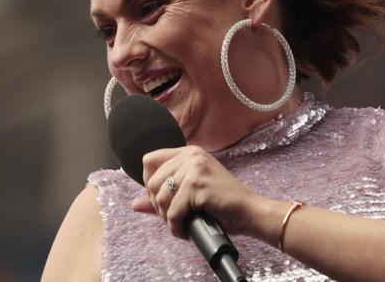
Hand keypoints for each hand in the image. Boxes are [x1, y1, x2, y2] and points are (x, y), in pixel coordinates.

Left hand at [132, 145, 264, 238]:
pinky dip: (176, 228)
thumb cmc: (223, 203)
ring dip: (167, 218)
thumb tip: (134, 204)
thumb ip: (163, 196)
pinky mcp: (197, 186)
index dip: (149, 183)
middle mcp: (191, 156)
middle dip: (157, 205)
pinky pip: (172, 212)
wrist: (250, 211)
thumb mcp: (191, 193)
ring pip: (159, 198)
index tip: (161, 199)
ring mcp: (194, 170)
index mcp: (189, 152)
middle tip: (173, 217)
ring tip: (181, 223)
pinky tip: (185, 231)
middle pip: (151, 182)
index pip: (149, 161)